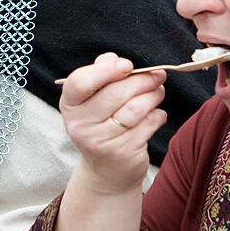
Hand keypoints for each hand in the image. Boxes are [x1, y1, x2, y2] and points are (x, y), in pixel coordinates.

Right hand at [58, 52, 166, 194]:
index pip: (80, 82)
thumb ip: (101, 74)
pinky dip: (158, 115)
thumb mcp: (94, 99)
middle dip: (142, 80)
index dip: (106, 70)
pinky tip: (156, 114)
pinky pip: (148, 124)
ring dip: (154, 95)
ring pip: (135, 108)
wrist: (106, 171)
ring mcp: (100, 141)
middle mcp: (80, 125)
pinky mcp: (122, 152)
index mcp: (70, 105)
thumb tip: (114, 60)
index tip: (127, 65)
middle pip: (115, 93)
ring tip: (159, 91)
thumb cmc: (103, 123)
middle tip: (157, 75)